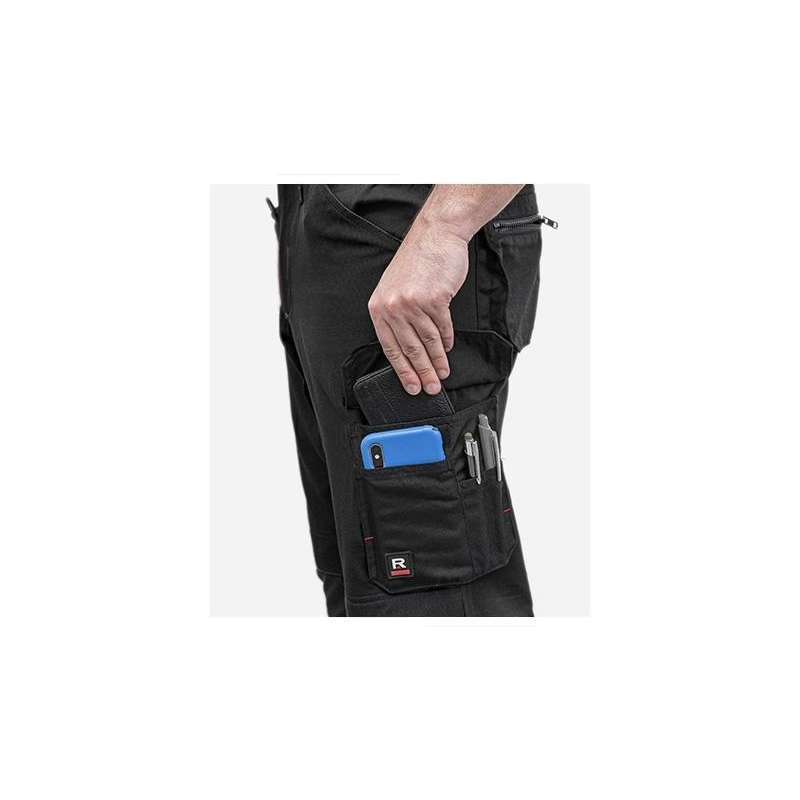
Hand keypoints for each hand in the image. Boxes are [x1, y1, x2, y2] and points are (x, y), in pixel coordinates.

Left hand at [368, 219, 468, 394]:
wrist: (436, 235)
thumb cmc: (417, 261)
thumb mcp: (395, 288)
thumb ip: (397, 316)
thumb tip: (408, 349)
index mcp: (379, 307)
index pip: (390, 347)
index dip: (402, 371)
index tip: (411, 386)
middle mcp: (393, 307)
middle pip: (409, 349)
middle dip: (421, 373)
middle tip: (431, 388)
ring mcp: (413, 303)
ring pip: (427, 342)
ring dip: (437, 361)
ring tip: (443, 374)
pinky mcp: (435, 299)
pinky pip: (442, 328)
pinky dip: (447, 340)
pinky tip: (448, 348)